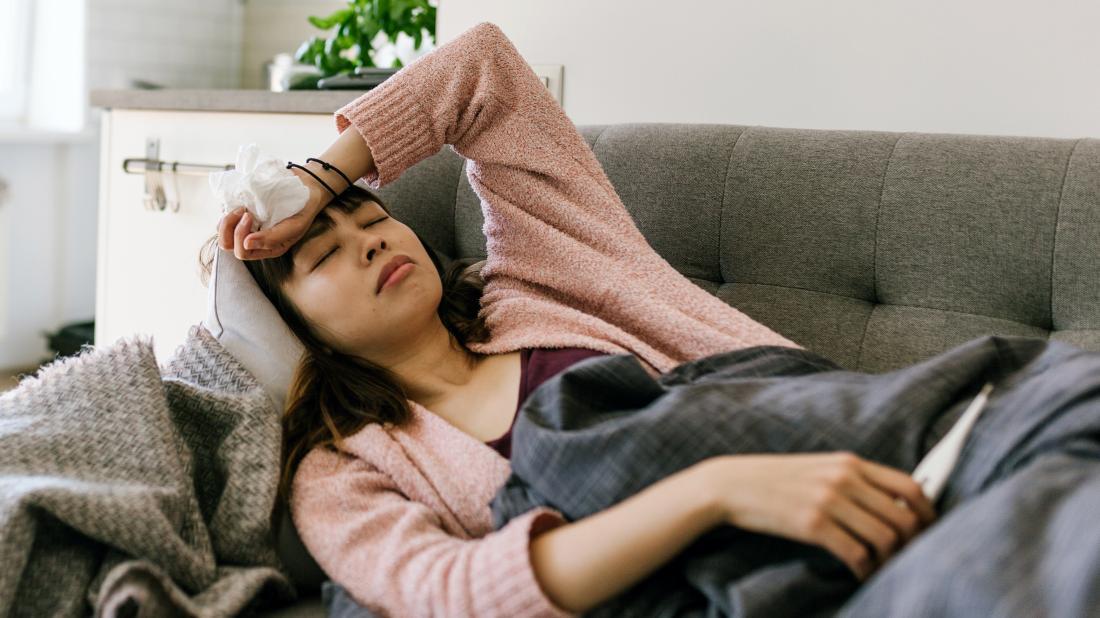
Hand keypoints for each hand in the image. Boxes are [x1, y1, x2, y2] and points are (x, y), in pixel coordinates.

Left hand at [216, 165, 333, 260]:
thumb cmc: (302, 210)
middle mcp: (255, 242)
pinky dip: (227, 212)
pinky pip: (224, 219)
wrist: (305, 189)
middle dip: (230, 228)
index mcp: (267, 249)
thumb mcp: (294, 226)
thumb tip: (246, 244)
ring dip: (227, 220)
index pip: (242, 252)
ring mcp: (247, 230)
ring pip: (223, 233)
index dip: (241, 235)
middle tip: (244, 211)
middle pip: (228, 245)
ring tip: (242, 207)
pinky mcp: (242, 217)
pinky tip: (240, 204)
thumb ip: (272, 238)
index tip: (251, 215)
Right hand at [699, 452, 937, 581]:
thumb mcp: (818, 469)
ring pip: (884, 537)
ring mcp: (829, 500)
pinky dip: (864, 569)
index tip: (928, 530)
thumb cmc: (774, 480)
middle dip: (913, 543)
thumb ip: (852, 480)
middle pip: (902, 516)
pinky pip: (856, 553)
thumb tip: (890, 506)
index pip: (908, 486)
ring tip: (881, 568)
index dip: (927, 513)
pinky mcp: (812, 524)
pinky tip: (859, 573)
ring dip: (889, 560)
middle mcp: (844, 478)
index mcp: (849, 463)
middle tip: (908, 558)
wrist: (732, 484)